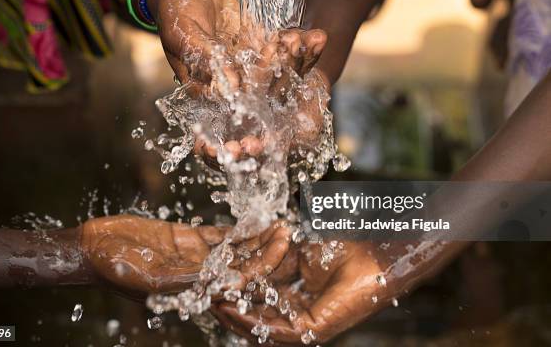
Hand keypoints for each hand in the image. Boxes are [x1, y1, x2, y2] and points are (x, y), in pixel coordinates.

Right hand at [81, 216, 292, 298]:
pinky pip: (218, 234)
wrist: (93, 248)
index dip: (264, 264)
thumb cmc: (115, 266)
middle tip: (289, 230)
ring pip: (234, 249)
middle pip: (243, 266)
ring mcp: (195, 257)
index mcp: (193, 291)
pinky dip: (236, 228)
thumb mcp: (150, 275)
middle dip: (268, 250)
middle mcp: (200, 276)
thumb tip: (227, 283)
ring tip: (278, 221)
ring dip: (257, 238)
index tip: (283, 245)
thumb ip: (187, 279)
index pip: (239, 281)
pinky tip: (254, 217)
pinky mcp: (188, 238)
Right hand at [149, 0, 328, 166]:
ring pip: (277, 69)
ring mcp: (249, 68)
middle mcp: (232, 85)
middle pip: (263, 86)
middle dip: (284, 69)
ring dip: (297, 58)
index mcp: (209, 91)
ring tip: (315, 41)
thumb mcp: (183, 34)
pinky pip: (281, 50)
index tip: (276, 73)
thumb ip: (205, 58)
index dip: (258, 97)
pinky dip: (299, 44)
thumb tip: (230, 86)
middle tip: (299, 51)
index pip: (236, 102)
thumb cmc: (174, 15)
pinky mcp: (260, 50)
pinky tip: (317, 36)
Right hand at [213, 241, 391, 344]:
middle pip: (256, 319)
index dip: (235, 293)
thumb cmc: (343, 247)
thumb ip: (273, 258)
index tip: (213, 281)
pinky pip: (275, 329)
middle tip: (204, 297)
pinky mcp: (312, 330)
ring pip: (261, 329)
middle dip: (227, 309)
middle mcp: (299, 317)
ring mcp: (305, 326)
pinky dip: (250, 320)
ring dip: (233, 316)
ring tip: (210, 302)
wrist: (373, 251)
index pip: (259, 301)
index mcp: (296, 299)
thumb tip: (246, 256)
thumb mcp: (297, 249)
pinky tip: (230, 307)